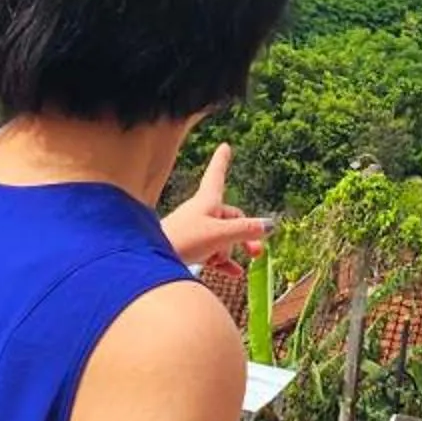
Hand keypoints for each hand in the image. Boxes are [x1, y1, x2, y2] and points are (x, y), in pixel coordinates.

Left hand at [163, 144, 269, 269]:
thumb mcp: (220, 234)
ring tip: (240, 266)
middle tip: (256, 252)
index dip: (222, 161)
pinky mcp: (192, 248)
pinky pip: (214, 253)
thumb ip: (245, 230)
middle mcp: (202, 212)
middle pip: (230, 217)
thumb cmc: (184, 240)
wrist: (153, 260)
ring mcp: (197, 231)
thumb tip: (269, 225)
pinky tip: (235, 274)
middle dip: (245, 234)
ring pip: (223, 237)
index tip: (225, 146)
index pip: (217, 175)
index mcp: (207, 201)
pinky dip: (225, 262)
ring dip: (233, 251)